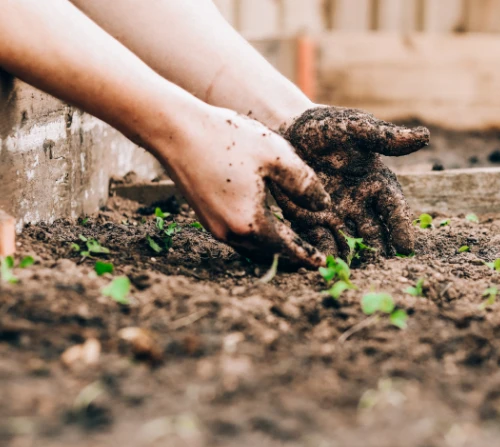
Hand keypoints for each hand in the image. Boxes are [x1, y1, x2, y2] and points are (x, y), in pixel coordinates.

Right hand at [160, 105, 329, 267]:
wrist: (176, 130)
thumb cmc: (227, 138)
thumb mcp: (276, 155)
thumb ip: (304, 184)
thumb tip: (323, 206)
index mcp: (251, 223)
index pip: (287, 248)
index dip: (307, 256)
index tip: (322, 264)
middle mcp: (230, 233)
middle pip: (269, 253)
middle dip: (291, 255)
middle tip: (312, 256)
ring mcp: (214, 227)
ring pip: (252, 247)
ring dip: (273, 247)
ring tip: (293, 243)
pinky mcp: (205, 217)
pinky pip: (238, 236)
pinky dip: (257, 236)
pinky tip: (267, 224)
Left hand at [271, 106, 429, 257]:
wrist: (288, 130)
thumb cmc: (328, 127)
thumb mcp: (355, 128)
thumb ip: (385, 137)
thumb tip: (424, 136)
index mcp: (377, 184)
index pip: (394, 210)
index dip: (401, 228)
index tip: (406, 248)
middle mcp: (361, 205)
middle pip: (375, 234)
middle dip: (379, 253)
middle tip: (382, 270)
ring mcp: (336, 216)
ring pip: (349, 243)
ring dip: (353, 259)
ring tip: (355, 275)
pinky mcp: (311, 222)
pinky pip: (320, 241)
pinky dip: (324, 254)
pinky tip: (325, 266)